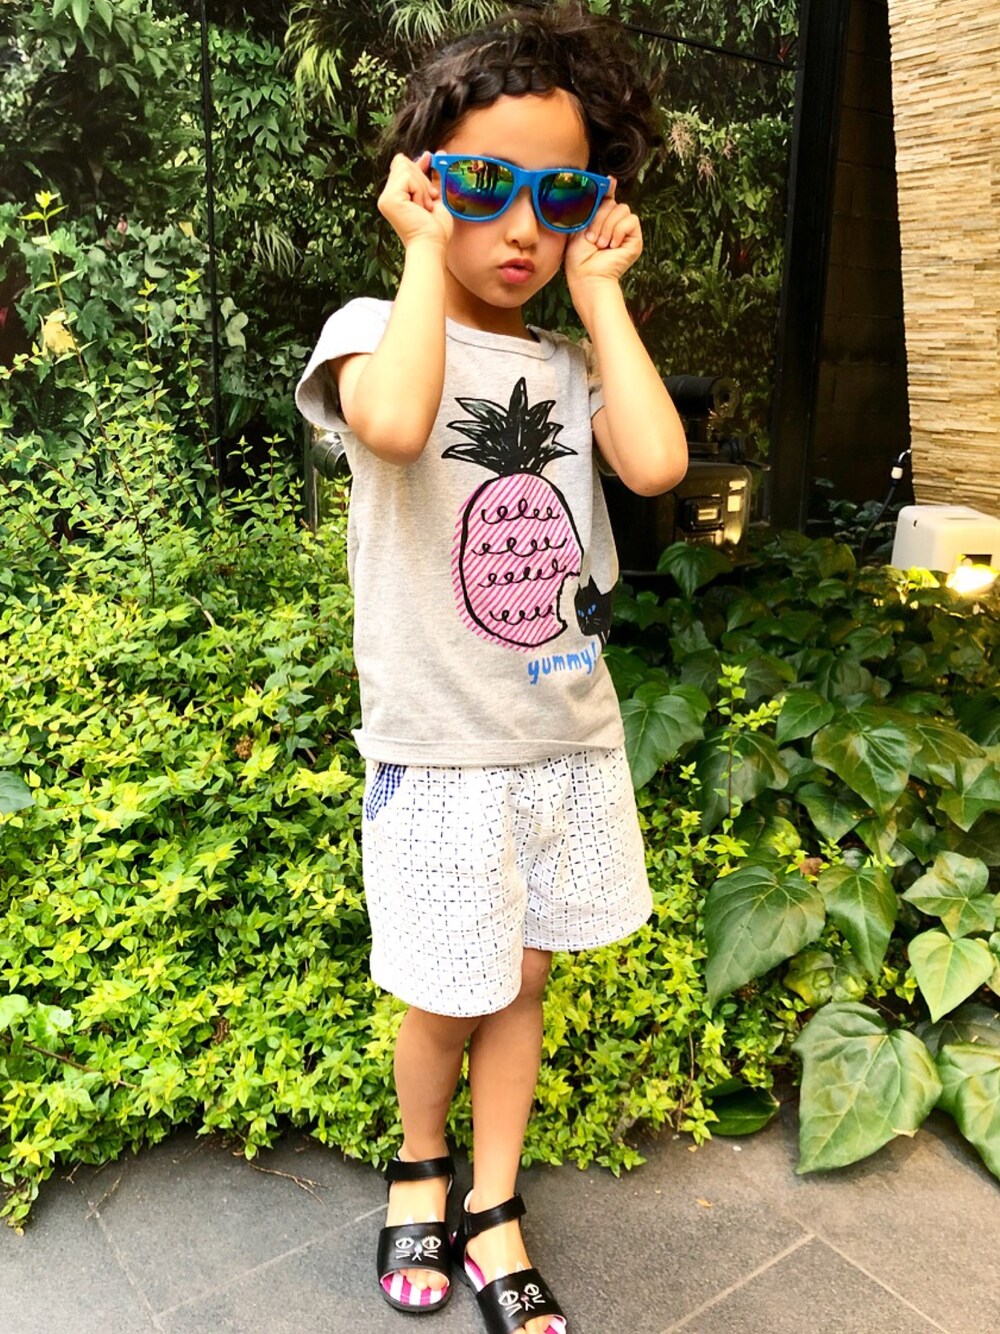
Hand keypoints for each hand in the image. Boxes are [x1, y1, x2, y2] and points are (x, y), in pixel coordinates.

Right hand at [378, 151, 453, 249]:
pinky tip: (421, 207)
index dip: (416, 163)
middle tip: (428, 203)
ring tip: (425, 207)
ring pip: (406, 168)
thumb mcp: (432, 196)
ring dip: (423, 187)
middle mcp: (387, 196)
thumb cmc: (435, 229)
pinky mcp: (389, 199)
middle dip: (422, 179)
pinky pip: (408, 177)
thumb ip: (427, 177)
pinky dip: (420, 190)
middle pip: (404, 163)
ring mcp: (386, 197)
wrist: (432, 244)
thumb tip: (427, 154)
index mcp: (395, 196)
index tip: (429, 158)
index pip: (401, 166)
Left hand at [564, 179, 642, 296]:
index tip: (609, 181)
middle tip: (592, 239)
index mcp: (600, 219)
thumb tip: (608, 180)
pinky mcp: (635, 239)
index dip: (608, 188)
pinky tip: (612, 245)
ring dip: (608, 226)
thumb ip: (591, 203)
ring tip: (600, 244)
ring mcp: (625, 231)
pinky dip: (619, 231)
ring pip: (622, 209)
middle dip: (600, 218)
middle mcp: (614, 224)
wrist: (586, 275)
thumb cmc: (578, 257)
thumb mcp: (580, 224)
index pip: (607, 197)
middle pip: (612, 203)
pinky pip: (630, 220)